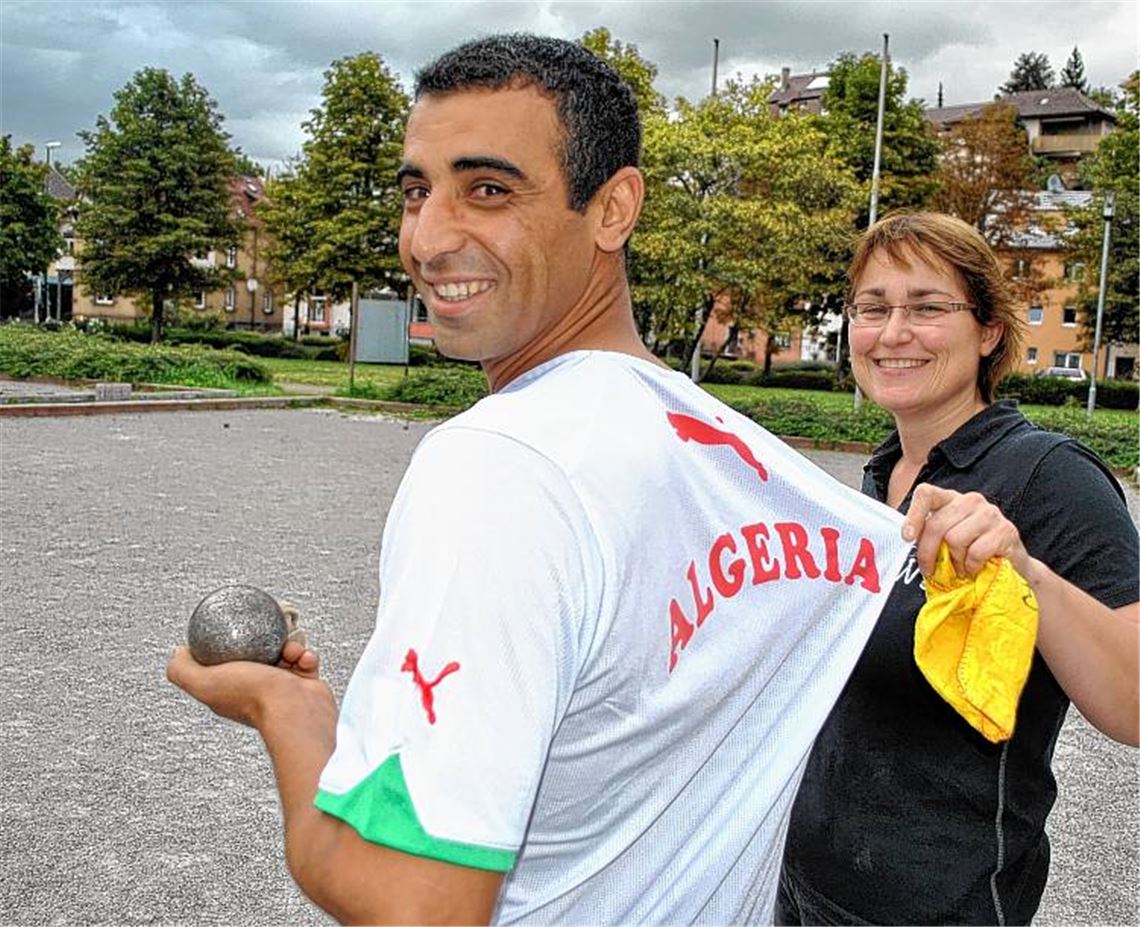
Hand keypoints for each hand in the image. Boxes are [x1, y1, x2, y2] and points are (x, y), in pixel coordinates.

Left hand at [167, 639, 327, 728]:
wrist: (296, 711)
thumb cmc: (254, 698)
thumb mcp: (204, 681)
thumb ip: (182, 669)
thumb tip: (178, 652)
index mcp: (228, 691)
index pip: (224, 660)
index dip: (230, 642)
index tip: (238, 628)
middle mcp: (253, 691)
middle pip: (257, 652)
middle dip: (265, 640)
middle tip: (271, 633)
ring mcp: (279, 690)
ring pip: (283, 653)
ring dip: (289, 645)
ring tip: (289, 648)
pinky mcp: (302, 686)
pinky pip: (304, 660)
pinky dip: (305, 655)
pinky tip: (303, 657)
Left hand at [902, 483, 1033, 579]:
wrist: (1011, 563)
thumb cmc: (972, 550)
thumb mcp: (946, 539)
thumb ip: (930, 536)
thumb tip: (909, 543)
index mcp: (951, 498)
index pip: (926, 494)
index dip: (913, 515)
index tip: (907, 537)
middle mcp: (970, 500)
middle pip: (937, 524)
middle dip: (928, 553)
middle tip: (929, 570)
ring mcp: (990, 513)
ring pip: (955, 539)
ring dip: (954, 561)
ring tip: (959, 568)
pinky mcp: (1006, 531)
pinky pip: (975, 552)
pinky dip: (970, 566)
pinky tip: (973, 569)